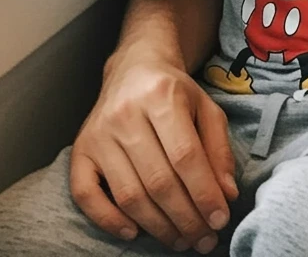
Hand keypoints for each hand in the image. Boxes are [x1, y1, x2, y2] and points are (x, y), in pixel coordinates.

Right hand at [69, 46, 238, 252]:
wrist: (134, 68)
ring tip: (181, 240)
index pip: (185, 156)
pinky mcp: (79, 150)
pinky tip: (135, 232)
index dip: (204, 193)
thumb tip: (227, 194)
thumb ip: (219, 149)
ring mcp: (99, 133)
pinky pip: (86, 194)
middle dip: (185, 217)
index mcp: (162, 96)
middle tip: (203, 240)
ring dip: (157, 226)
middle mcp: (126, 114)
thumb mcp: (206, 108)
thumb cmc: (175, 92)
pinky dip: (109, 220)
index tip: (220, 220)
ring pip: (128, 193)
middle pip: (157, 180)